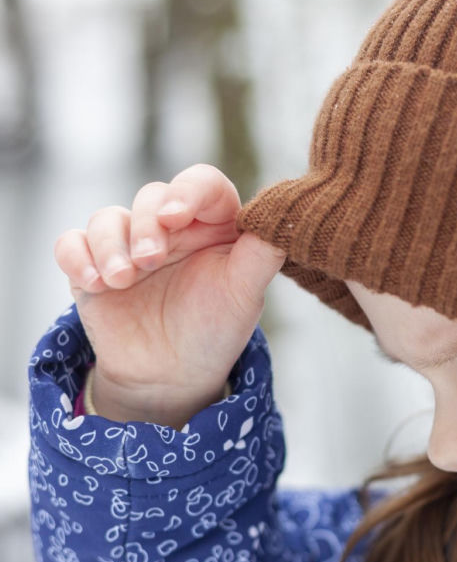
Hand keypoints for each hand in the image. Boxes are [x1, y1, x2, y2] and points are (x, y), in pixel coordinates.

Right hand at [54, 164, 284, 427]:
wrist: (174, 376)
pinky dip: (77, 257)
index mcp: (214, 225)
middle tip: (151, 261)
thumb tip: (280, 216)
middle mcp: (171, 228)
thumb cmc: (215, 329)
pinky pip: (71, 244)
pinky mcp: (92, 266)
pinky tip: (94, 282)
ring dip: (111, 244)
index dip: (190, 191)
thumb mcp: (245, 295)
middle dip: (148, 225)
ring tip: (122, 279)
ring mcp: (128, 245)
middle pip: (153, 197)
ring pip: (109, 218)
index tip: (178, 216)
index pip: (204, 184)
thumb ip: (262, 255)